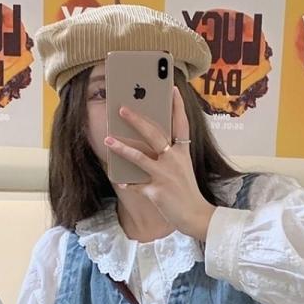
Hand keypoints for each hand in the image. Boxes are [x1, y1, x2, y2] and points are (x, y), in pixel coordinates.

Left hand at [104, 86, 215, 240]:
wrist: (196, 216)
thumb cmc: (188, 192)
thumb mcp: (183, 169)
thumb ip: (170, 156)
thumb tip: (150, 148)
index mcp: (183, 153)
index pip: (182, 124)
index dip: (177, 105)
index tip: (171, 87)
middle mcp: (174, 160)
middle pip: (154, 135)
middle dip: (136, 120)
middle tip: (122, 108)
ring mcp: (164, 176)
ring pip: (139, 158)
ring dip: (122, 148)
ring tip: (108, 140)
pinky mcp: (156, 192)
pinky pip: (136, 185)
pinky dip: (127, 183)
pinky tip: (119, 180)